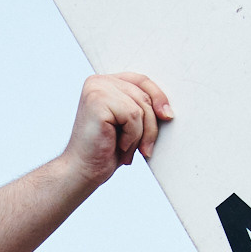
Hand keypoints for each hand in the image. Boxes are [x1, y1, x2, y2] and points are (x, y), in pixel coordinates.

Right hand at [59, 73, 172, 188]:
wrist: (83, 170)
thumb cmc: (106, 150)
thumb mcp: (130, 124)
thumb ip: (142, 107)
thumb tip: (168, 109)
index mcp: (105, 82)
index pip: (141, 81)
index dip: (159, 97)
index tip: (167, 116)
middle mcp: (98, 81)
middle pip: (144, 94)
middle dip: (150, 124)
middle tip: (145, 147)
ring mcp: (96, 89)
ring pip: (141, 107)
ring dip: (141, 134)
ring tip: (126, 148)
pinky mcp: (97, 101)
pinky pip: (133, 116)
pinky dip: (132, 136)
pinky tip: (119, 146)